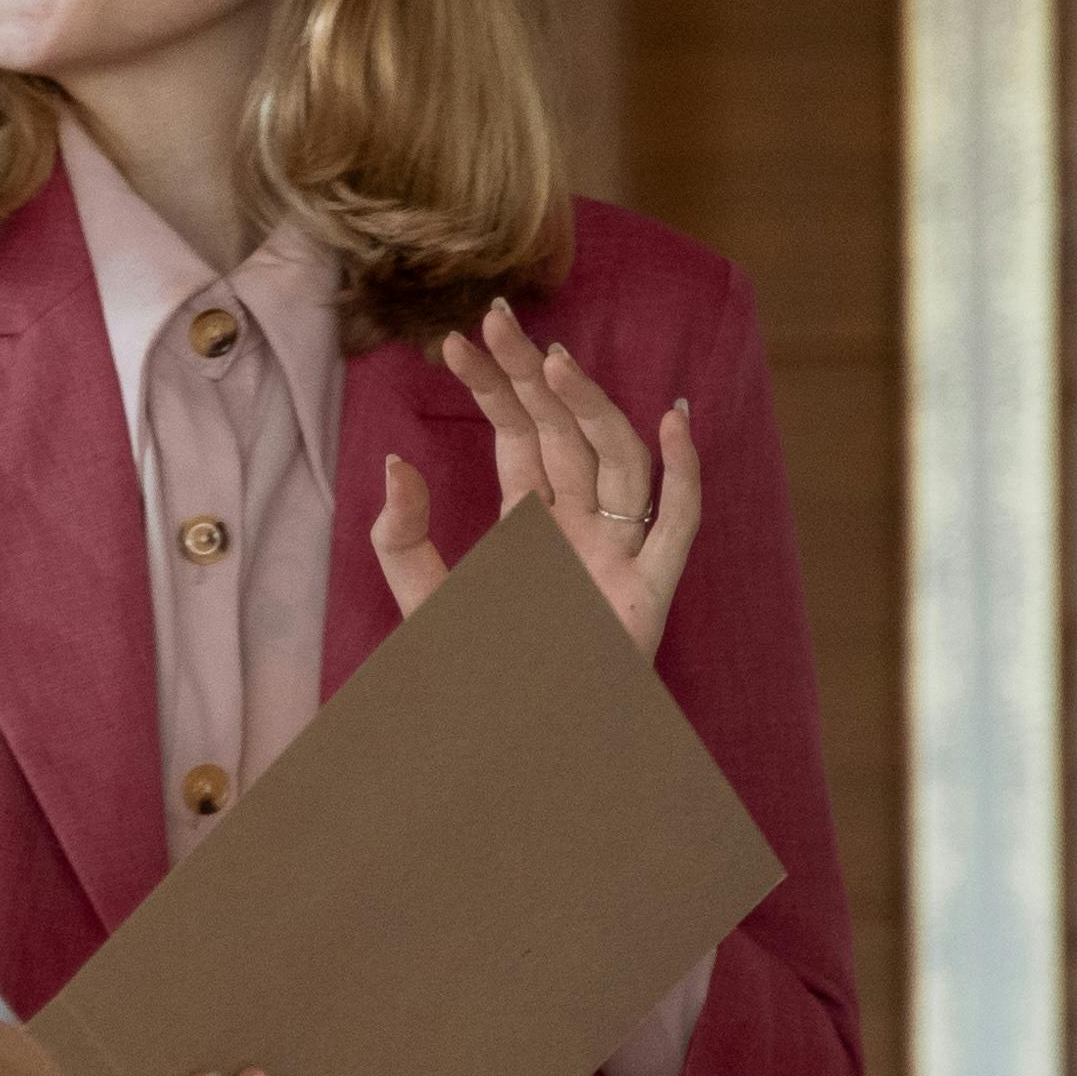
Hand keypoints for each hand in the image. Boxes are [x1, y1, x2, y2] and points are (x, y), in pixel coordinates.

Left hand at [374, 299, 702, 656]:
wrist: (509, 758)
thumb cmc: (470, 684)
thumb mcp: (421, 604)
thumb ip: (402, 539)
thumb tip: (394, 462)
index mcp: (531, 526)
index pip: (519, 436)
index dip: (493, 386)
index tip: (456, 339)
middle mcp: (579, 531)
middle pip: (564, 433)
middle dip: (532, 375)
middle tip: (497, 317)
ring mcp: (618, 558)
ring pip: (618, 461)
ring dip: (592, 408)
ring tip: (554, 360)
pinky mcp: (650, 596)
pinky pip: (676, 525)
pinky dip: (682, 474)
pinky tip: (672, 419)